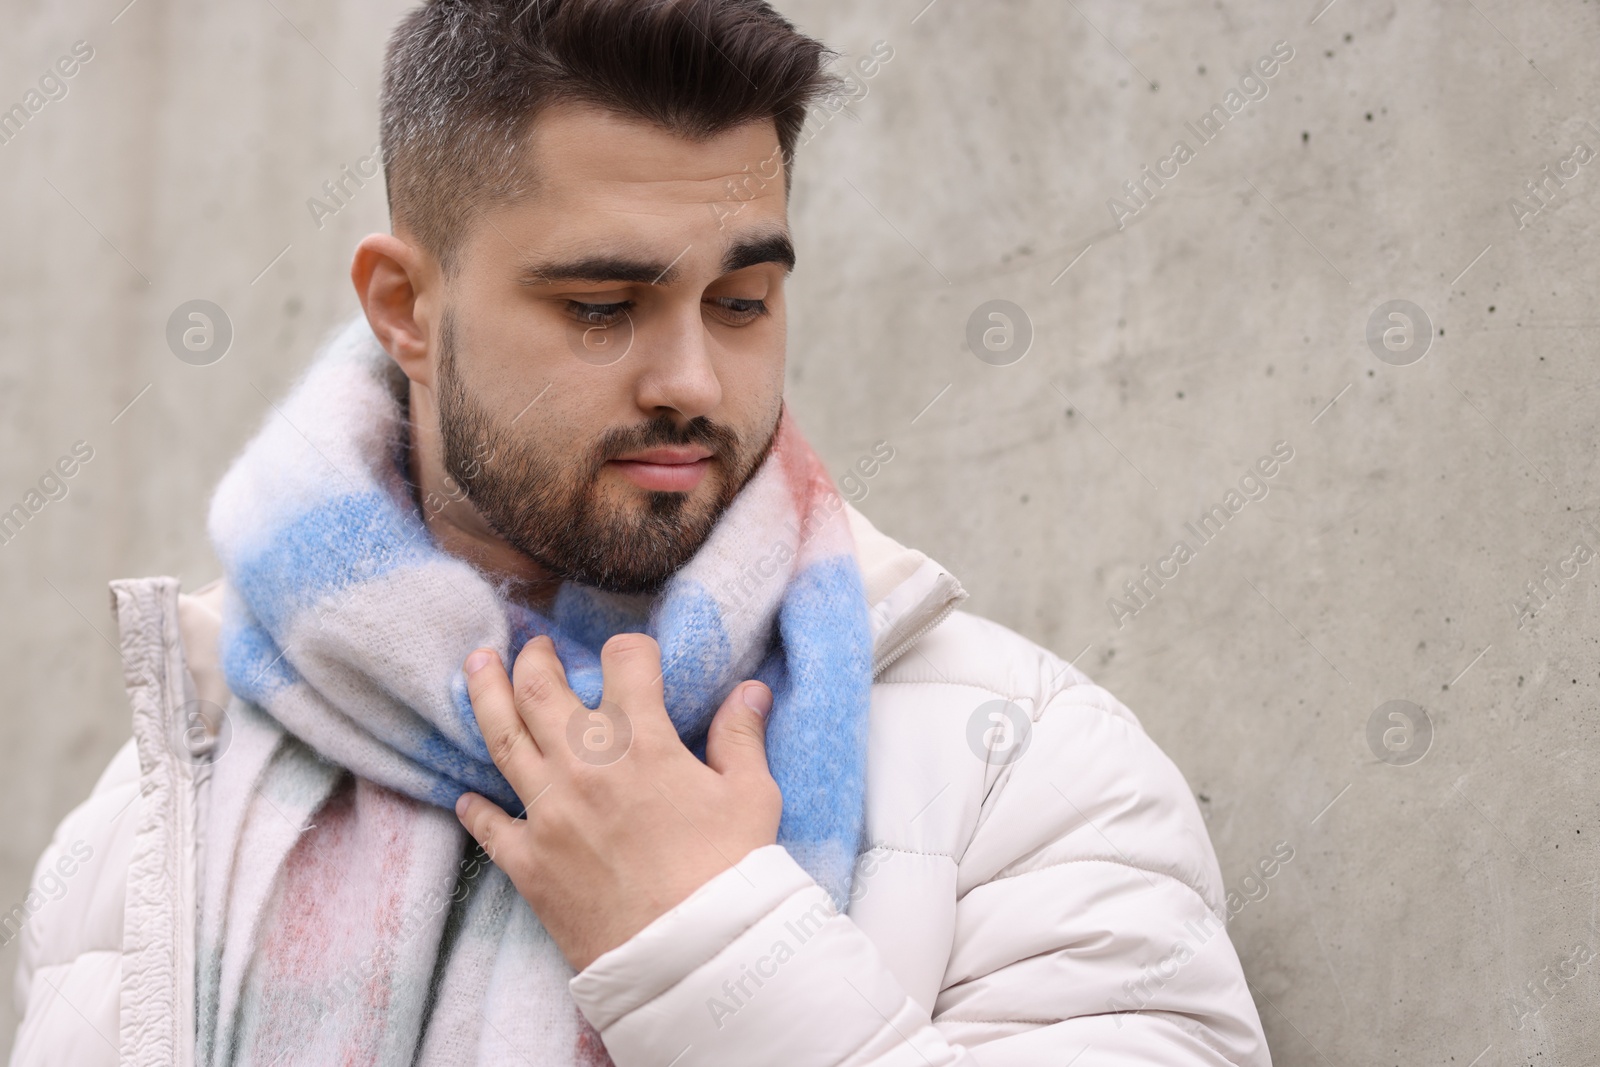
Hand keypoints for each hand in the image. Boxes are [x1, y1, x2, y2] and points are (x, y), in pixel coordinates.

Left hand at [454, 633, 781, 971]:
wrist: (693, 955)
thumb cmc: (730, 873)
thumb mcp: (752, 796)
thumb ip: (741, 737)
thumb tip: (751, 690)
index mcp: (643, 743)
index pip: (626, 663)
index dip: (631, 650)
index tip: (632, 655)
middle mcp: (585, 766)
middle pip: (542, 689)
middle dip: (535, 658)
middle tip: (534, 647)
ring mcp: (549, 813)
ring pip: (503, 738)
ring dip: (486, 695)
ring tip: (477, 667)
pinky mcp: (528, 863)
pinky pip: (489, 825)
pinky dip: (476, 807)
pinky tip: (469, 795)